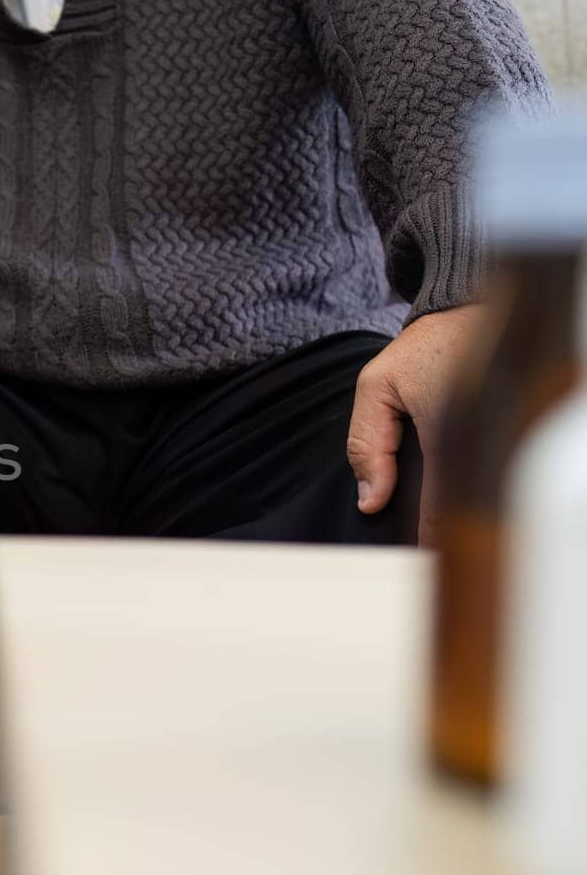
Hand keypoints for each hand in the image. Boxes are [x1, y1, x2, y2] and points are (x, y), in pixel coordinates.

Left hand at [347, 305, 483, 544]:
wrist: (470, 315)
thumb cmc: (424, 348)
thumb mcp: (376, 387)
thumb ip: (366, 443)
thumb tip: (371, 500)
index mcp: (448, 425)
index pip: (441, 501)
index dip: (429, 537)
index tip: (416, 559)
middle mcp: (481, 431)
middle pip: (466, 504)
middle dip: (445, 532)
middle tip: (425, 557)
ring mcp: (500, 431)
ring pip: (482, 490)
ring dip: (462, 512)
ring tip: (440, 539)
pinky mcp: (509, 430)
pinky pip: (489, 471)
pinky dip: (472, 489)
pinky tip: (460, 503)